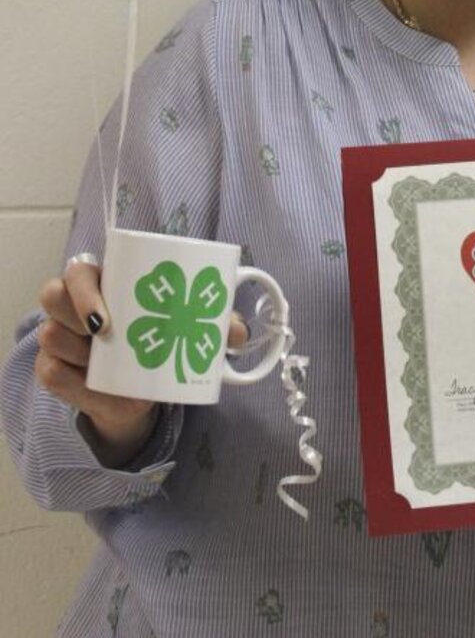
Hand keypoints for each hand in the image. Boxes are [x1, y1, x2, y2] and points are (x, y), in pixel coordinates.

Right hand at [35, 257, 247, 466]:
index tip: (106, 318)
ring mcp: (61, 338)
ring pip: (50, 335)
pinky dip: (76, 383)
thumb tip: (239, 334)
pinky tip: (99, 387)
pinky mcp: (54, 370)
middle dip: (73, 313)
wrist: (142, 390)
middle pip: (51, 295)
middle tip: (105, 334)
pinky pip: (51, 372)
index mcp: (105, 283)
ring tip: (106, 362)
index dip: (84, 289)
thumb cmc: (161, 340)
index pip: (78, 270)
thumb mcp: (190, 330)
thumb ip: (216, 325)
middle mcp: (74, 307)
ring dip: (79, 351)